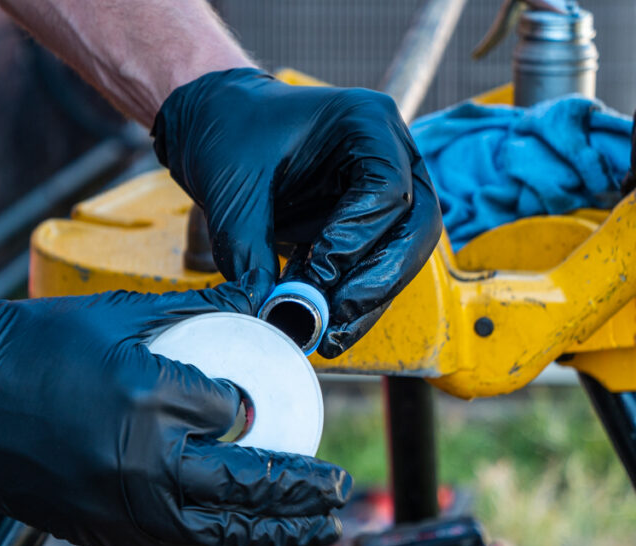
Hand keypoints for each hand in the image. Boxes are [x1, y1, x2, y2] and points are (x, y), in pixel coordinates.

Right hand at [0, 271, 350, 545]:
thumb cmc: (33, 342)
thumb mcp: (119, 313)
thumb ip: (192, 316)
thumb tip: (247, 312)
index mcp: (148, 397)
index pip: (230, 413)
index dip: (252, 412)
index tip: (259, 408)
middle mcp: (139, 460)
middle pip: (243, 488)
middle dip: (301, 493)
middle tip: (340, 491)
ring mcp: (116, 503)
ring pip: (214, 533)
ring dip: (272, 534)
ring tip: (313, 530)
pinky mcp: (94, 529)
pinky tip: (241, 543)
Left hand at [152, 68, 442, 357]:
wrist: (220, 126)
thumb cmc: (229, 135)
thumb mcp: (232, 188)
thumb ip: (248, 246)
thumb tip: (264, 309)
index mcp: (366, 121)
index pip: (388, 188)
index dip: (357, 238)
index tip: (317, 274)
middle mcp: (392, 153)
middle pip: (415, 227)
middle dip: (377, 281)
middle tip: (335, 319)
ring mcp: (389, 189)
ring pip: (403, 255)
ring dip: (368, 301)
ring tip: (328, 335)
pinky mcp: (371, 223)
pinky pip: (377, 266)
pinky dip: (354, 300)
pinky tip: (326, 326)